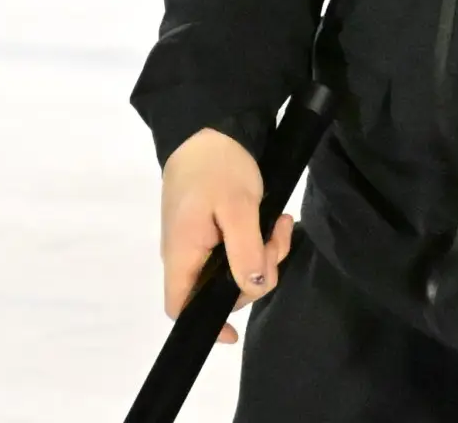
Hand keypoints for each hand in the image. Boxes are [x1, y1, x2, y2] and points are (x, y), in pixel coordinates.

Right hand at [158, 128, 295, 344]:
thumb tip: (251, 289)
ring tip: (279, 224)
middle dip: (255, 275)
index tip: (235, 329)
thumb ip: (245, 251)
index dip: (203, 324)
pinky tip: (274, 221)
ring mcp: (197, 241)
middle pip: (217, 291)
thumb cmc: (217, 166)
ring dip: (264, 255)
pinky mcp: (211, 230)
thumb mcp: (237, 206)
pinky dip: (259, 243)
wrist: (207, 127)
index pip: (179, 305)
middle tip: (274, 241)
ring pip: (233, 271)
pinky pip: (236, 252)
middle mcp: (185, 252)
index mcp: (182, 250)